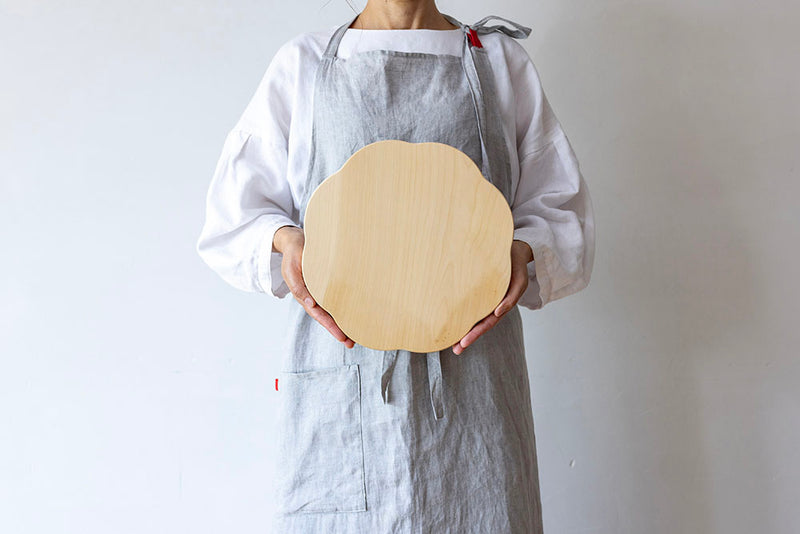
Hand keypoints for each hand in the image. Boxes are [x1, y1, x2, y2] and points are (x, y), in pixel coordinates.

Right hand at [274, 225, 355, 348]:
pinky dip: (343, 308)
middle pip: (325, 317)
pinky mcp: (325, 285)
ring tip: (354, 337)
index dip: (329, 325)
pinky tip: (354, 315)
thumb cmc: (294, 253)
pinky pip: (335, 300)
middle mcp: (312, 296)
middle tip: (350, 343)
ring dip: (341, 323)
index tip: (340, 336)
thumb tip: (310, 304)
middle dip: (337, 331)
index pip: (318, 314)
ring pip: (331, 311)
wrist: (295, 241)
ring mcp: (319, 292)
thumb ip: (298, 286)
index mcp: (303, 294)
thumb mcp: (292, 269)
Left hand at [451, 239, 532, 354]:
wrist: (515, 250)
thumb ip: (511, 297)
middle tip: (456, 349)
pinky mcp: (481, 290)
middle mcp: (493, 305)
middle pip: (479, 325)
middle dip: (468, 337)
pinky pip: (471, 304)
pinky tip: (453, 319)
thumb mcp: (519, 281)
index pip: (486, 323)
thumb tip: (498, 312)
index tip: (463, 342)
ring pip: (475, 317)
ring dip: (465, 329)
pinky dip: (463, 313)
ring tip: (453, 342)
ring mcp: (487, 299)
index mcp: (501, 305)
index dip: (475, 334)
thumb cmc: (516, 265)